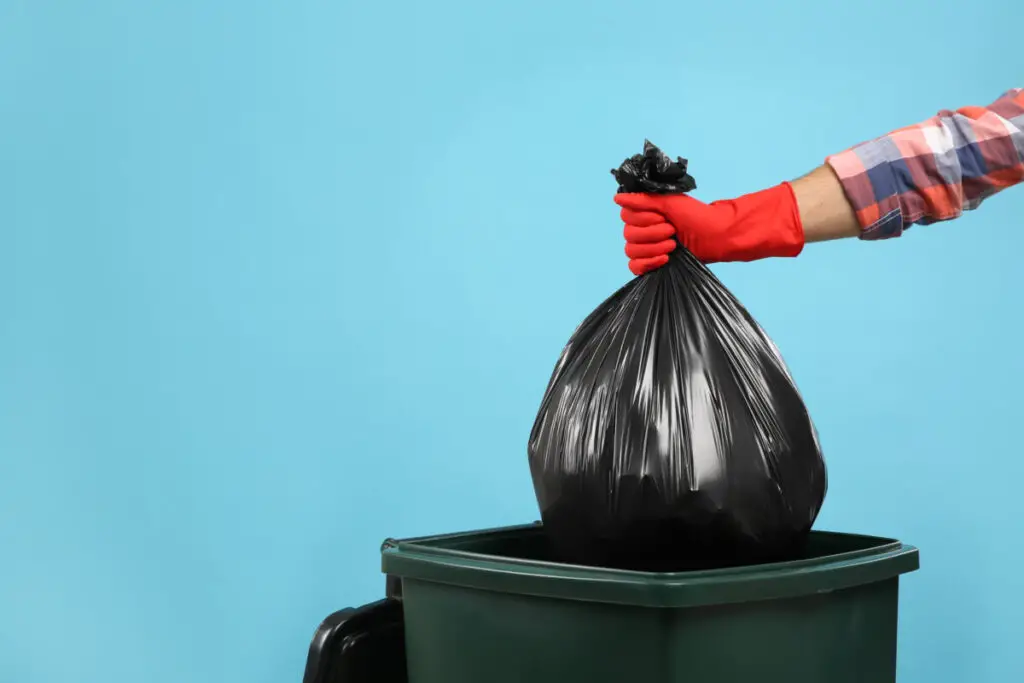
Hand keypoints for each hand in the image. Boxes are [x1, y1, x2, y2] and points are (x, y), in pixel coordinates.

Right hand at [615, 183, 805, 275]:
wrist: (717, 237)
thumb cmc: (698, 216)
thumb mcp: (671, 202)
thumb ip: (643, 200)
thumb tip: (617, 197)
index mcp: (646, 213)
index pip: (625, 217)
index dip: (643, 219)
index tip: (663, 217)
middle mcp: (643, 229)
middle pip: (628, 235)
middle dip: (652, 234)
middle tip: (672, 231)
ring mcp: (647, 247)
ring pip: (631, 251)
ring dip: (653, 248)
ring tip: (673, 245)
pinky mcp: (652, 263)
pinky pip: (634, 267)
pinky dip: (648, 263)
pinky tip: (665, 259)